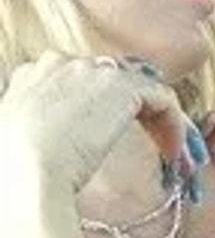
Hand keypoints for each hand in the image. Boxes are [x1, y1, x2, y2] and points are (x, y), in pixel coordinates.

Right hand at [0, 53, 197, 201]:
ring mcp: (94, 72)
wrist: (28, 172)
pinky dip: (174, 124)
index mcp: (33, 75)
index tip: (109, 127)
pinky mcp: (124, 87)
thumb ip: (40, 121)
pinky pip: (163, 99)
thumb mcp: (17, 135)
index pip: (77, 76)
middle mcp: (64, 64)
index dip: (100, 101)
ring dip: (159, 119)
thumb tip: (62, 132)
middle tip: (148, 139)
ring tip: (167, 149)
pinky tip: (173, 151)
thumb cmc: (17, 168)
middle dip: (133, 107)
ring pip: (141, 88)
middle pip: (113, 78)